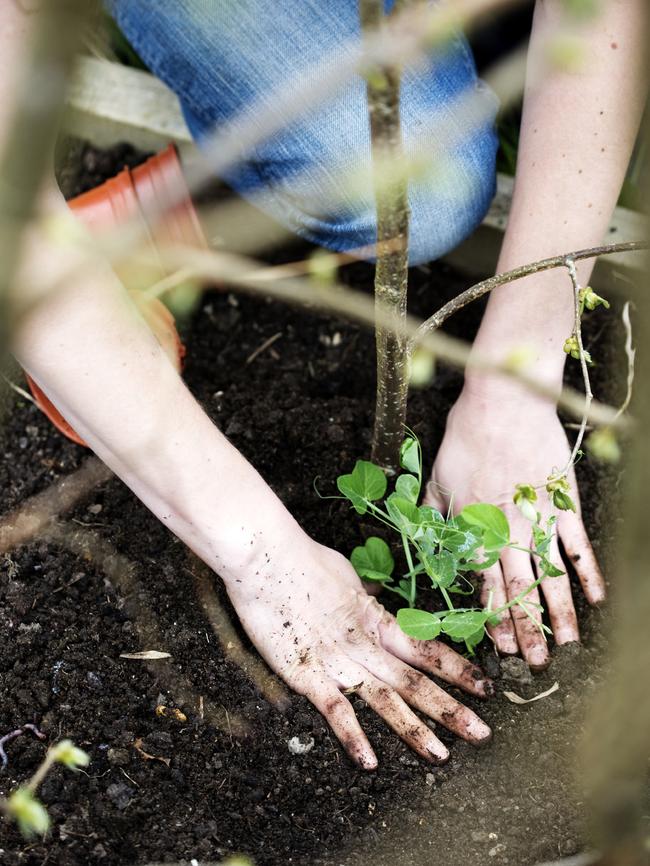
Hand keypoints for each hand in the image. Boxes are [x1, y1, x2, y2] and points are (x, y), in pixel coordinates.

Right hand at [226, 535, 491, 768]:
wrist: (266, 557)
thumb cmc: (302, 560)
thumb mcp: (345, 577)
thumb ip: (362, 598)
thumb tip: (373, 599)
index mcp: (376, 619)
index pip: (426, 649)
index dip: (458, 670)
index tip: (486, 688)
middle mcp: (365, 644)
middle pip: (415, 681)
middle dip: (451, 709)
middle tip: (483, 734)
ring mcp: (338, 661)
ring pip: (385, 700)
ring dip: (415, 729)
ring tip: (441, 756)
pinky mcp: (307, 674)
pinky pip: (336, 710)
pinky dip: (353, 737)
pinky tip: (369, 761)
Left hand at [425, 385, 605, 669]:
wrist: (503, 402)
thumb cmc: (465, 437)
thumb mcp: (436, 477)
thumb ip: (433, 513)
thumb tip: (423, 540)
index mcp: (475, 528)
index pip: (485, 585)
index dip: (494, 619)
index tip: (501, 648)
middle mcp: (507, 532)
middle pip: (519, 591)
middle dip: (528, 630)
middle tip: (538, 663)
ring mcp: (539, 518)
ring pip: (551, 576)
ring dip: (560, 613)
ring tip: (569, 643)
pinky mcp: (563, 501)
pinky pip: (579, 544)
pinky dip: (589, 572)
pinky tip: (598, 598)